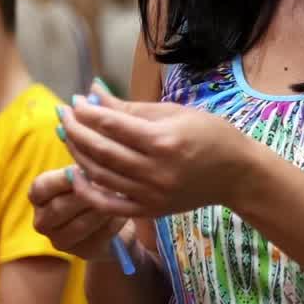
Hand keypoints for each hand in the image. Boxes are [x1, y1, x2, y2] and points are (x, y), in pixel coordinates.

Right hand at [28, 166, 129, 262]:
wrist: (116, 226)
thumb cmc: (97, 192)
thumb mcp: (87, 179)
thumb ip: (83, 175)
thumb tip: (88, 170)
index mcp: (38, 197)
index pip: (41, 188)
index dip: (61, 179)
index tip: (82, 170)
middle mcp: (43, 221)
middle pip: (60, 207)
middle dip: (87, 194)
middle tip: (109, 185)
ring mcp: (61, 240)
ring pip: (80, 224)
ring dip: (103, 209)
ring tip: (119, 197)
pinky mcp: (84, 252)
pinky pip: (101, 234)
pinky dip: (116, 221)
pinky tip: (124, 213)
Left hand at [59, 85, 253, 217]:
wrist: (239, 175)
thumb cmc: (212, 137)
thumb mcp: (176, 113)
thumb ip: (131, 108)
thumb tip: (93, 94)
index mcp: (164, 140)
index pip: (111, 124)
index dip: (86, 111)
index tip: (75, 101)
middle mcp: (156, 169)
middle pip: (100, 149)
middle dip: (75, 129)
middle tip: (64, 115)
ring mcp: (152, 193)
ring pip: (99, 174)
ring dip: (77, 153)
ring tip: (71, 137)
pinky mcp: (151, 209)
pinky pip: (108, 204)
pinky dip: (87, 190)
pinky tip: (76, 173)